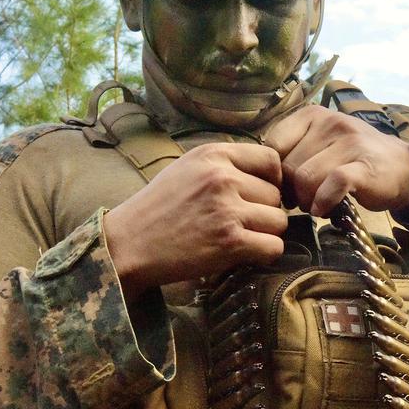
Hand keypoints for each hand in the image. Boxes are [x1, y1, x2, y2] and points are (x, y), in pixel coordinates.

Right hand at [103, 143, 287, 299]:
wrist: (129, 244)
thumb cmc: (158, 207)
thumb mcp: (188, 167)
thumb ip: (225, 164)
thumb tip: (267, 172)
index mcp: (213, 155)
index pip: (271, 159)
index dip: (272, 179)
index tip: (259, 193)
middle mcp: (223, 178)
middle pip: (276, 194)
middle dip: (263, 210)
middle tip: (239, 221)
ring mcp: (228, 210)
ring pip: (279, 221)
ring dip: (265, 233)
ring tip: (239, 236)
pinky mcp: (231, 242)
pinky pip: (274, 246)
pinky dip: (264, 253)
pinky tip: (245, 252)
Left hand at [266, 105, 408, 215]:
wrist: (403, 167)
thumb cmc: (354, 158)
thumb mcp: (320, 144)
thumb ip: (293, 152)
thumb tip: (265, 178)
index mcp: (312, 115)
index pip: (272, 145)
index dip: (274, 174)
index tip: (286, 187)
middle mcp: (329, 122)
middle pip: (288, 166)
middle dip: (291, 191)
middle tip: (304, 201)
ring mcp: (348, 142)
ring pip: (305, 178)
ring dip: (307, 200)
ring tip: (317, 205)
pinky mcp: (363, 166)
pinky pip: (331, 185)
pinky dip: (324, 202)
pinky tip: (325, 210)